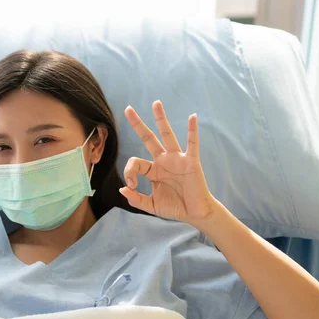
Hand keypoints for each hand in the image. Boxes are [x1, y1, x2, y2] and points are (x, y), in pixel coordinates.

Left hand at [119, 101, 215, 224]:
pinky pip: (192, 143)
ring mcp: (177, 159)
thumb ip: (136, 199)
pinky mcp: (191, 162)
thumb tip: (122, 190)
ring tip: (156, 103)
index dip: (129, 173)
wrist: (195, 214)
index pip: (135, 163)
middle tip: (127, 109)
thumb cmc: (175, 208)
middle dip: (138, 124)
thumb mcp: (151, 205)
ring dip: (161, 119)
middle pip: (148, 138)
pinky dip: (192, 130)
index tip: (132, 186)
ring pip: (167, 135)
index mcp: (153, 170)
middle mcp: (163, 160)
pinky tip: (192, 117)